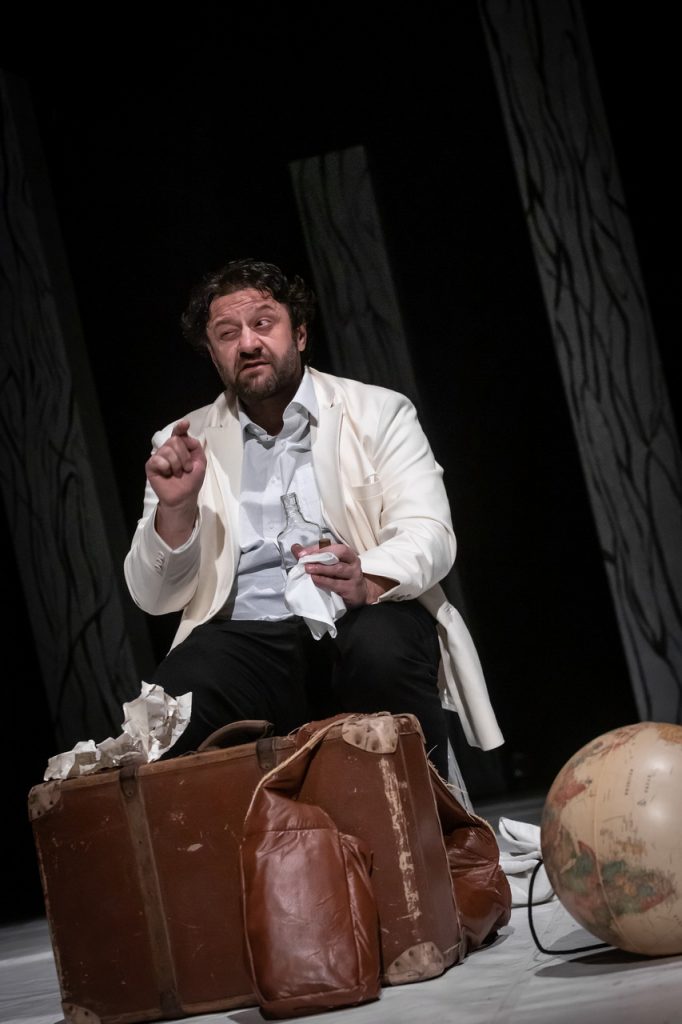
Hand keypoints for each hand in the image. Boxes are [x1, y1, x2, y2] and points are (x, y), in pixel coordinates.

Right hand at [146, 420, 206, 547]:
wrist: (184, 497)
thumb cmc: (192, 480)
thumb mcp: (200, 462)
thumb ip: (195, 447)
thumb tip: (185, 436)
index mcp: (180, 448)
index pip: (178, 433)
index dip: (180, 427)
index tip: (185, 424)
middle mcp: (168, 449)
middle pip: (174, 440)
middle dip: (184, 456)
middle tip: (186, 469)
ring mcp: (159, 457)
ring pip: (167, 450)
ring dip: (177, 464)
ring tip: (178, 473)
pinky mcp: (151, 465)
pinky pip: (158, 459)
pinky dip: (166, 467)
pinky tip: (167, 474)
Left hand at [293, 543, 396, 607]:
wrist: (360, 595)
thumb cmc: (342, 578)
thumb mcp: (330, 566)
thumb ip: (312, 556)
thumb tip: (296, 547)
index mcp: (348, 554)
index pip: (333, 546)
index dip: (318, 547)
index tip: (303, 552)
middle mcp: (353, 563)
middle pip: (339, 553)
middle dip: (321, 554)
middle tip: (304, 559)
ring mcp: (354, 576)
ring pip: (338, 569)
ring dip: (321, 568)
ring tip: (308, 569)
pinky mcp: (352, 589)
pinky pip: (337, 584)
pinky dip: (325, 581)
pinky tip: (315, 580)